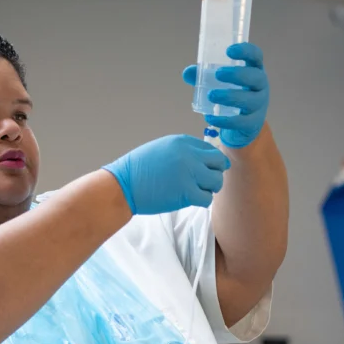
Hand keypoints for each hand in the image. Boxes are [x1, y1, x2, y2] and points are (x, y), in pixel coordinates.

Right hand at [103, 134, 230, 214]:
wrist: (123, 186)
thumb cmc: (137, 170)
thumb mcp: (161, 149)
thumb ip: (182, 151)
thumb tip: (201, 159)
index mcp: (182, 142)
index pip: (210, 149)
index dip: (211, 161)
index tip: (206, 169)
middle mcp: (189, 155)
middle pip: (219, 162)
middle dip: (215, 172)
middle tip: (205, 181)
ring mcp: (189, 173)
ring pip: (216, 181)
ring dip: (209, 188)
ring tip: (196, 191)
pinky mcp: (187, 193)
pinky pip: (207, 198)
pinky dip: (201, 201)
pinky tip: (191, 199)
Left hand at [183, 42, 269, 148]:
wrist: (243, 125)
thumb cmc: (232, 94)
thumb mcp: (220, 83)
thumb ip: (204, 76)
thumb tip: (187, 73)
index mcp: (254, 70)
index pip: (256, 56)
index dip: (246, 51)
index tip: (229, 51)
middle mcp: (260, 86)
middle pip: (256, 77)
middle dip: (237, 74)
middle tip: (218, 74)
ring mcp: (259, 105)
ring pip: (249, 100)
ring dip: (230, 97)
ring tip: (211, 95)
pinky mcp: (252, 123)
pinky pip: (240, 122)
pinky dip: (224, 120)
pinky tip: (209, 117)